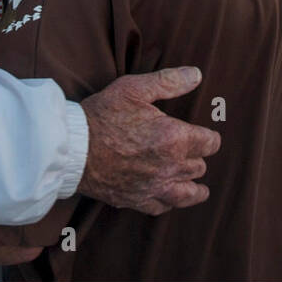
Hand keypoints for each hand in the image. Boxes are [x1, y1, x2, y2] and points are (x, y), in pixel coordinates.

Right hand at [77, 66, 221, 215]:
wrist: (72, 147)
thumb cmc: (102, 114)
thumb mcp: (134, 88)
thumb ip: (169, 81)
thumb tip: (197, 75)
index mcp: (174, 138)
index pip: (210, 143)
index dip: (210, 138)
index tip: (206, 136)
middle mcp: (169, 167)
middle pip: (199, 166)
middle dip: (197, 157)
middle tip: (190, 150)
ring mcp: (153, 187)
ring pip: (188, 193)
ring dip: (194, 186)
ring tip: (198, 184)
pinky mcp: (136, 200)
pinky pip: (163, 207)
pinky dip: (169, 201)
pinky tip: (168, 196)